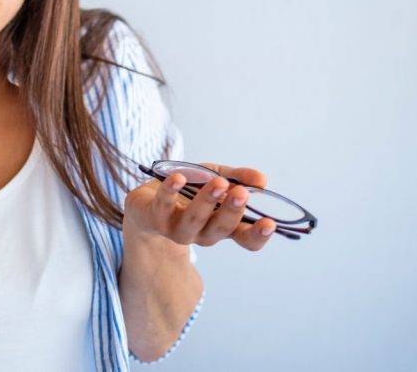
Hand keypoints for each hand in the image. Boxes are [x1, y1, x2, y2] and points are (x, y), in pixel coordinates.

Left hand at [123, 163, 274, 250]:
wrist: (146, 202)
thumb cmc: (188, 191)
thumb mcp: (217, 177)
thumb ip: (239, 177)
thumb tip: (262, 180)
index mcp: (222, 226)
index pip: (245, 238)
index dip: (257, 235)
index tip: (270, 223)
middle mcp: (202, 233)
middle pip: (220, 229)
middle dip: (231, 211)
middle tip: (241, 193)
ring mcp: (177, 229)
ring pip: (194, 221)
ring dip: (206, 201)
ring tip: (218, 183)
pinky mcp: (155, 218)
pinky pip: (163, 205)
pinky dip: (170, 191)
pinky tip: (178, 178)